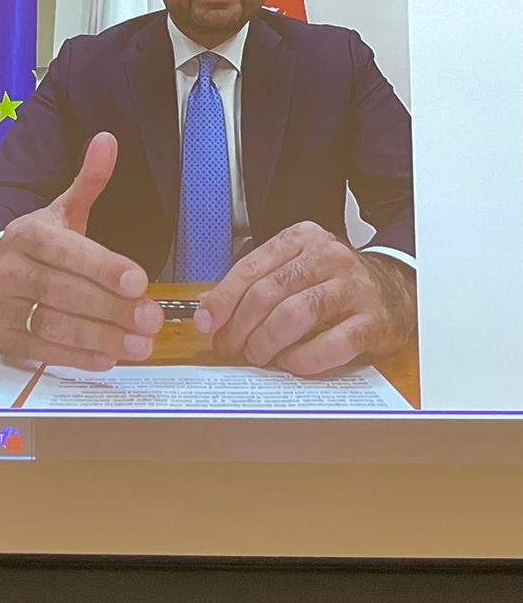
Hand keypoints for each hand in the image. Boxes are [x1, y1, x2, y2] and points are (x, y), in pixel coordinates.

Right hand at [0, 132, 161, 371]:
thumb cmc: (41, 246)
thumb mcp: (63, 211)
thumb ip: (88, 181)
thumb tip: (107, 142)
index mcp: (26, 234)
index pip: (64, 251)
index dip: (102, 267)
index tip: (139, 282)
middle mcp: (8, 270)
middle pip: (61, 291)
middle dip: (110, 308)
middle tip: (151, 319)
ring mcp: (3, 306)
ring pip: (53, 323)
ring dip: (100, 337)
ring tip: (140, 343)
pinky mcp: (5, 336)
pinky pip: (42, 350)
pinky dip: (77, 357)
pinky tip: (109, 358)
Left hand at [194, 221, 415, 374]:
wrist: (397, 289)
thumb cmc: (334, 282)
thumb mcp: (292, 270)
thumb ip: (252, 284)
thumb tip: (207, 309)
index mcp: (301, 239)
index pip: (251, 268)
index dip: (223, 300)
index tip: (206, 324)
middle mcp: (329, 257)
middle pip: (269, 292)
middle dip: (240, 326)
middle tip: (229, 348)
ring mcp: (354, 287)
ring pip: (297, 314)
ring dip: (267, 341)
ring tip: (257, 356)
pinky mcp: (375, 320)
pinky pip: (333, 343)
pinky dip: (304, 358)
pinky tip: (291, 362)